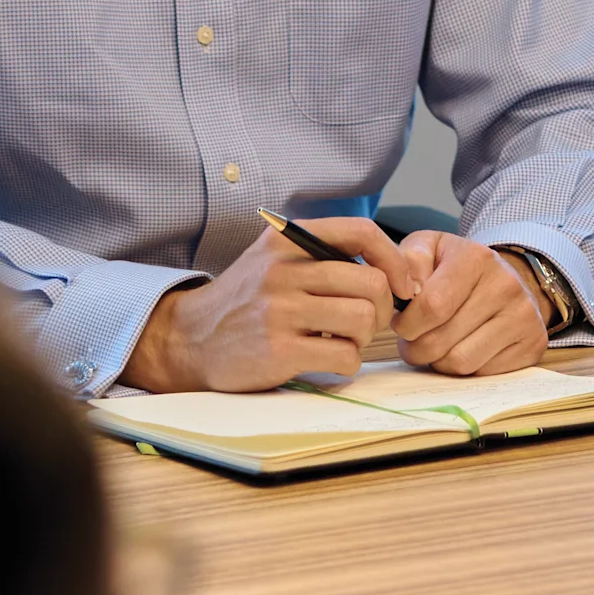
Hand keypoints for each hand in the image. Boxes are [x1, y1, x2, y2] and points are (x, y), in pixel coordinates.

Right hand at [121, 221, 397, 392]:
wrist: (190, 338)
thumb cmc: (246, 301)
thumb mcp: (274, 260)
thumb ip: (323, 255)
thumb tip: (394, 271)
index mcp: (287, 241)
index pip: (360, 232)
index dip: (394, 258)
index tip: (403, 284)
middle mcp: (283, 270)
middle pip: (372, 283)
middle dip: (383, 309)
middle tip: (368, 322)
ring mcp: (280, 310)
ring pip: (364, 319)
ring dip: (364, 338)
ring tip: (342, 340)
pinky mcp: (279, 349)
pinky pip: (346, 355)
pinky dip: (348, 363)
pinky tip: (328, 359)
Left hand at [383, 232, 549, 376]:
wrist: (504, 280)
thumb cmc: (457, 268)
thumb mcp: (429, 249)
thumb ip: (407, 261)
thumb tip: (405, 291)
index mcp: (477, 258)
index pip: (432, 306)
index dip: (407, 324)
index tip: (402, 324)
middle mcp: (507, 285)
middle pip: (442, 340)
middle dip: (416, 348)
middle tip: (413, 341)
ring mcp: (524, 317)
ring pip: (460, 362)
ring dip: (438, 362)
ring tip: (436, 346)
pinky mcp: (533, 344)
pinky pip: (483, 373)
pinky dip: (465, 369)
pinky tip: (462, 349)